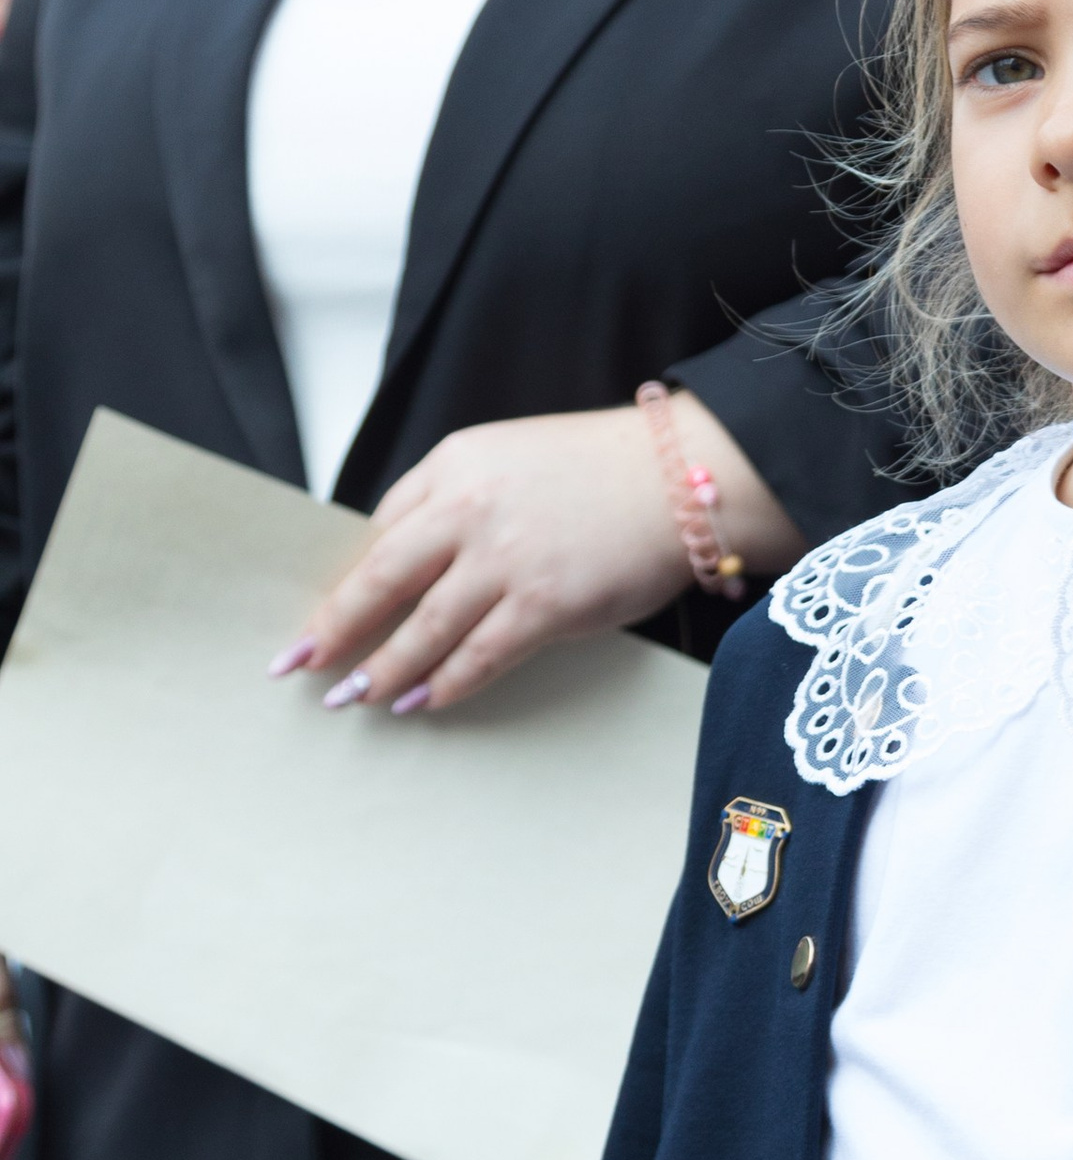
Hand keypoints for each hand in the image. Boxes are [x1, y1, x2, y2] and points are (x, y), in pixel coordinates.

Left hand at [272, 394, 799, 715]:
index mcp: (456, 464)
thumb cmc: (604, 470)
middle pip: (381, 578)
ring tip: (352, 698)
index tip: (325, 611)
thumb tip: (416, 569)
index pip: (384, 526)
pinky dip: (444, 683)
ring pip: (422, 627)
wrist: (686, 478)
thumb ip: (463, 500)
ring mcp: (506, 559)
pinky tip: (421, 702)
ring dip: (382, 669)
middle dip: (335, 627)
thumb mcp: (514, 457)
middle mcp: (469, 508)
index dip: (349, 576)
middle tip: (299, 663)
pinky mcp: (546, 604)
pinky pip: (478, 656)